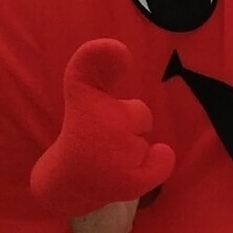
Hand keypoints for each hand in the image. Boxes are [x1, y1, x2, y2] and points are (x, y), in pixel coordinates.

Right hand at [30, 40, 173, 218]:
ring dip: (135, 148)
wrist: (69, 182)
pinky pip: (162, 163)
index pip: (86, 71)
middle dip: (130, 124)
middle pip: (141, 114)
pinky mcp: (128, 181)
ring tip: (110, 157)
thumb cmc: (84, 132)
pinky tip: (143, 163)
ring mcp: (113, 154)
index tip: (120, 49)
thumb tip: (120, 50)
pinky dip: (159, 161)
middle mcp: (94, 124)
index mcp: (81, 98)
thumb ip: (98, 67)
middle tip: (106, 139)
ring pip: (146, 139)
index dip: (100, 55)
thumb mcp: (86, 95)